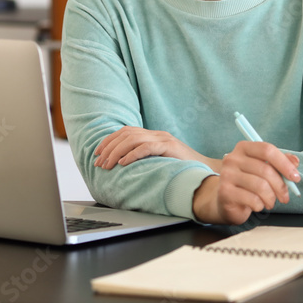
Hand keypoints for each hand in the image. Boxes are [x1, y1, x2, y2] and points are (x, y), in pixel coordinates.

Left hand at [94, 127, 220, 170]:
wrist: (206, 170)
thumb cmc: (182, 169)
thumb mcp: (159, 161)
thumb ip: (145, 158)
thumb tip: (122, 166)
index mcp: (153, 135)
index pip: (125, 131)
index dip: (109, 140)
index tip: (97, 153)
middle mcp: (157, 134)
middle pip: (126, 134)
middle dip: (109, 148)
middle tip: (99, 163)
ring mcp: (163, 139)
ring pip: (133, 139)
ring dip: (116, 152)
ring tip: (108, 165)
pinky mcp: (169, 147)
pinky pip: (146, 148)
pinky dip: (132, 155)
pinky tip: (123, 164)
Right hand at [192, 141, 300, 224]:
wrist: (226, 201)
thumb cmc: (248, 183)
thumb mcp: (264, 170)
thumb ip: (280, 164)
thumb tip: (295, 162)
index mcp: (244, 148)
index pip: (267, 150)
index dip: (284, 163)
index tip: (296, 178)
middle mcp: (232, 158)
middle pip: (265, 169)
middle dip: (280, 186)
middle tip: (285, 197)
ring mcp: (226, 174)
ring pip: (260, 186)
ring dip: (271, 198)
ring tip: (270, 202)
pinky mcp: (225, 192)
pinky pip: (252, 199)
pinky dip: (260, 205)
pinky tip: (258, 205)